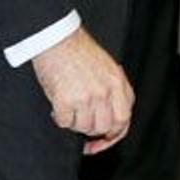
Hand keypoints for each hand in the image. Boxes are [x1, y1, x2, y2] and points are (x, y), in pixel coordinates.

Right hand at [32, 26, 133, 153]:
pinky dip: (60, 118)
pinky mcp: (66, 99)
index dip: (113, 136)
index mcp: (118, 84)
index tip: (102, 142)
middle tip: (79, 122)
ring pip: (84, 127)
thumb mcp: (108, 68)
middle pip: (104, 127)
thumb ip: (115, 91)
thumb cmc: (79, 51)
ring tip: (68, 109)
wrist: (57, 37)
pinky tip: (57, 107)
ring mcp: (86, 96)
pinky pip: (65, 122)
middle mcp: (105, 92)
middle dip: (91, 130)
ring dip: (74, 123)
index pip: (123, 121)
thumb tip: (113, 119)